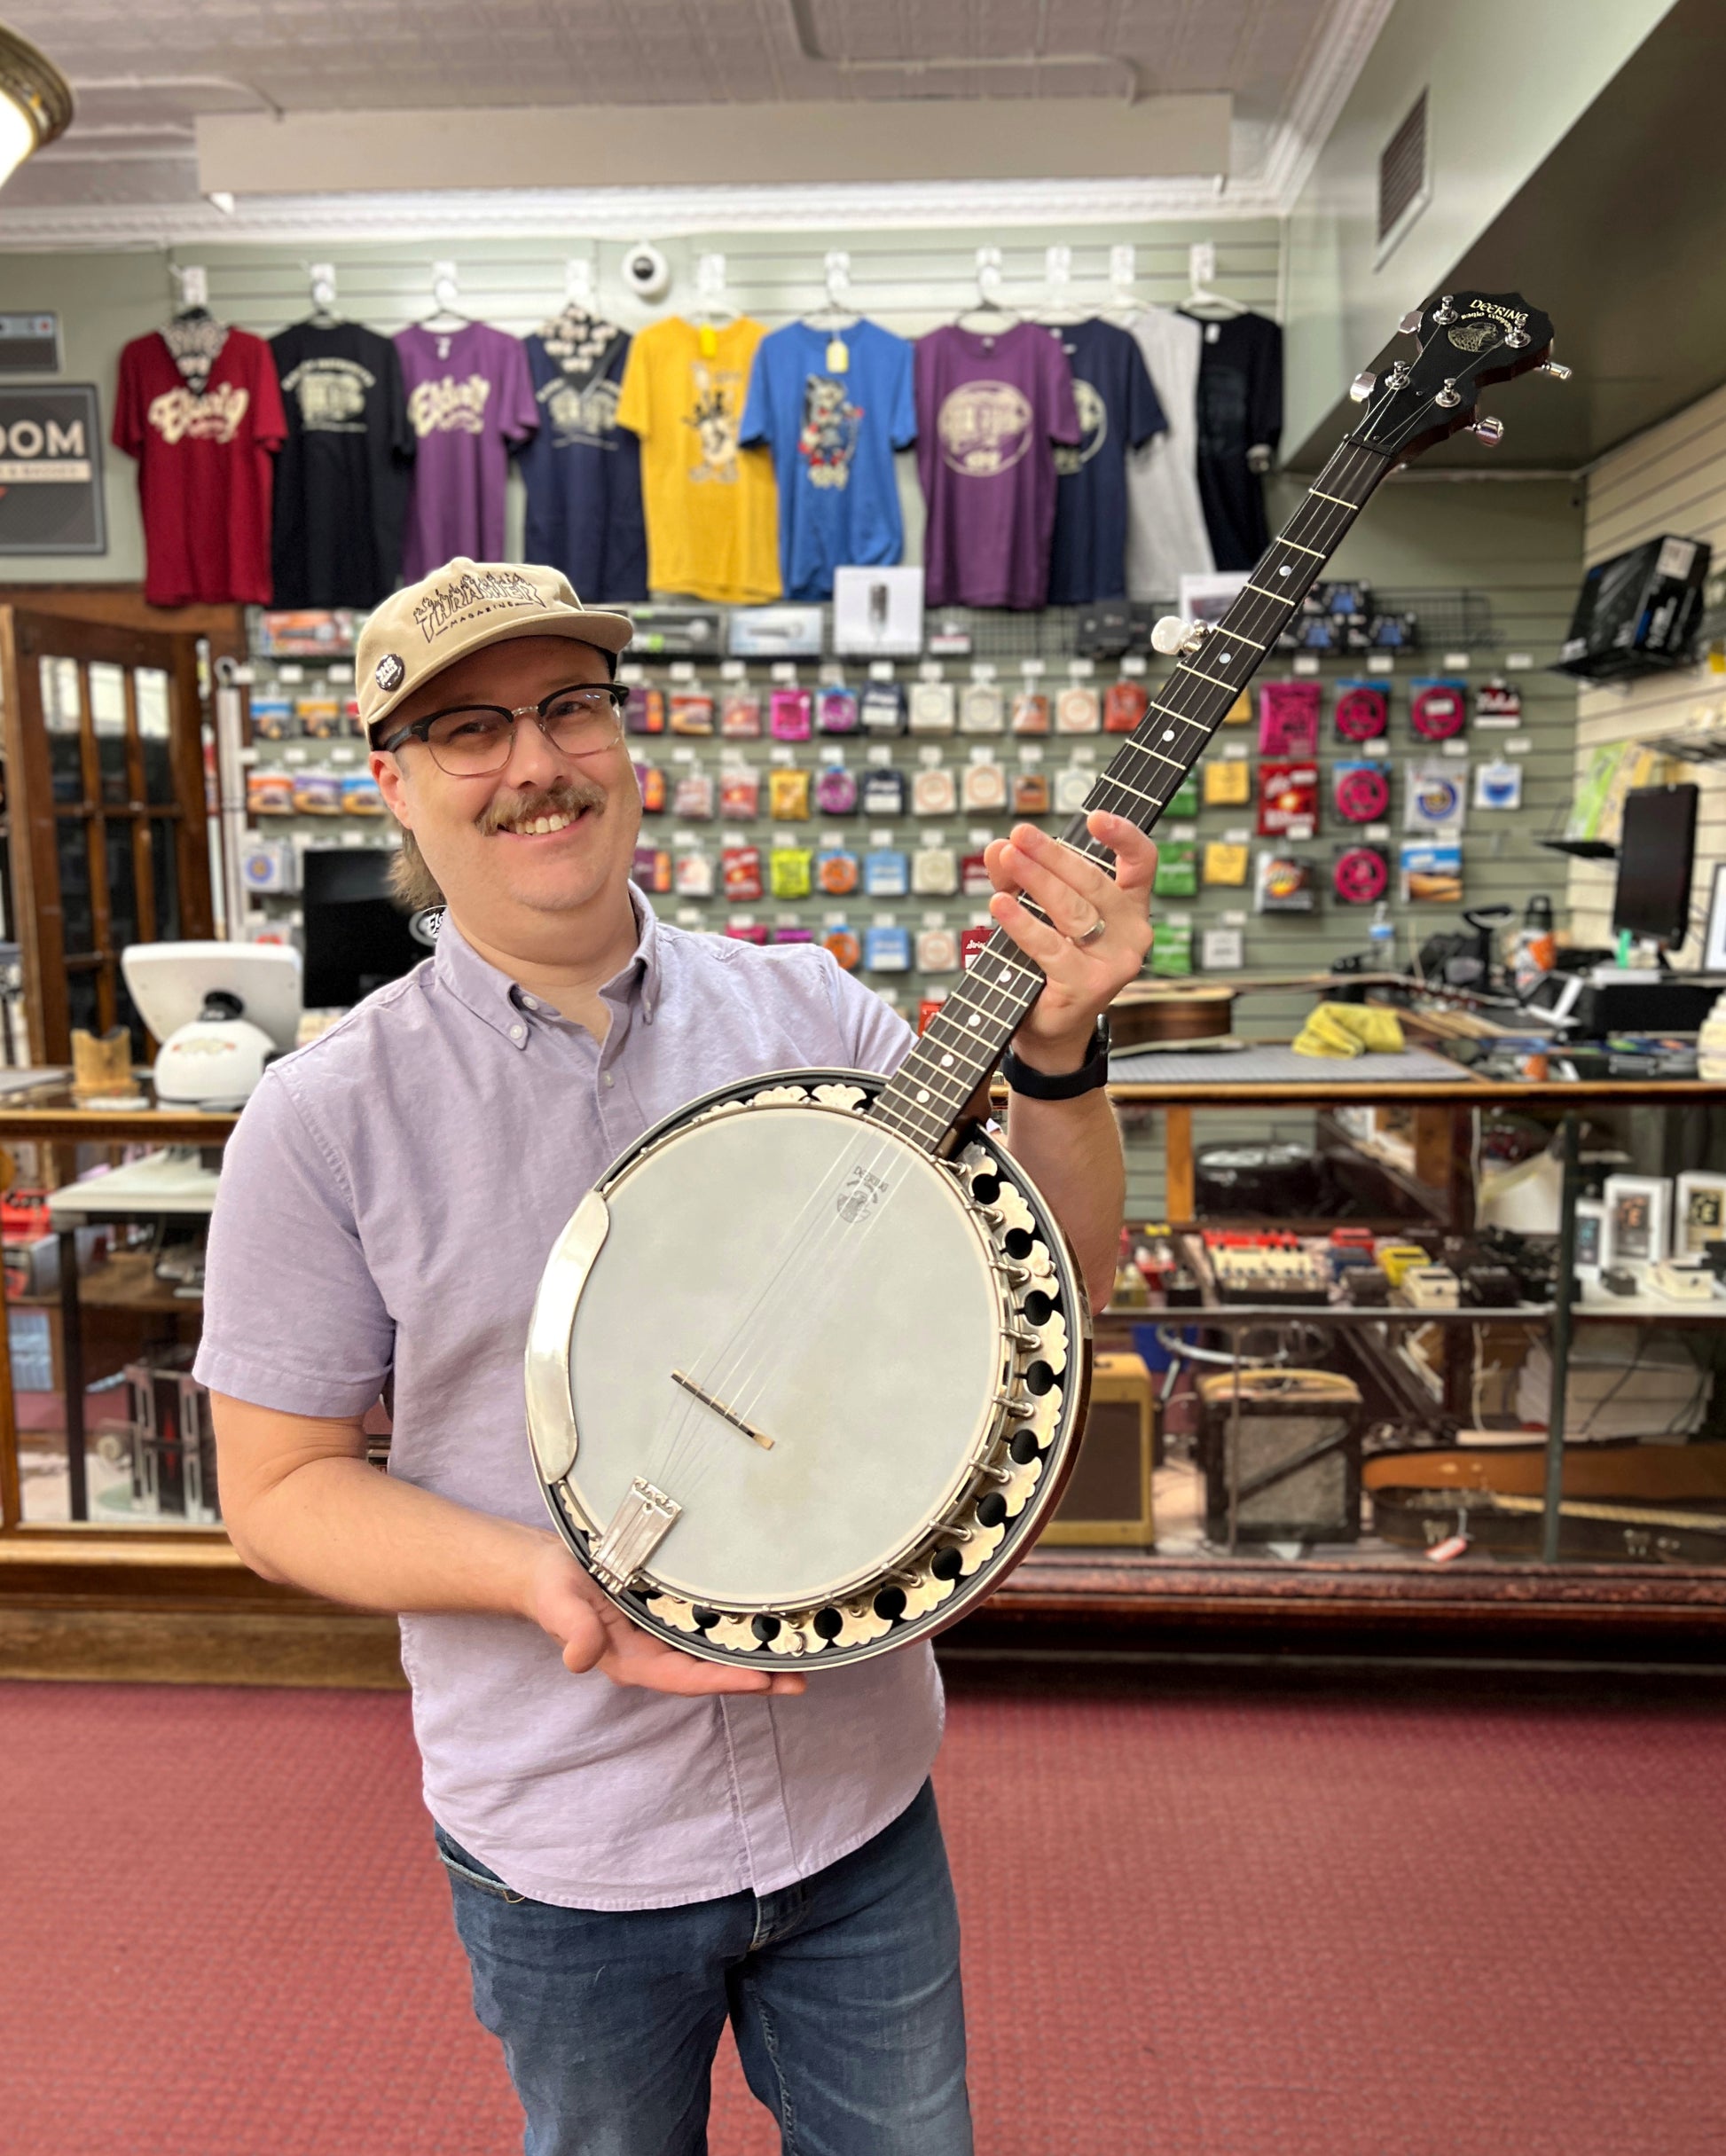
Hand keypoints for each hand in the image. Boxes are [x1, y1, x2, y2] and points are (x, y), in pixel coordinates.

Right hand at [523, 1536, 806, 1696]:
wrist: (549, 1566)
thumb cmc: (553, 1587)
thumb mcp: (559, 1604)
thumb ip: (572, 1629)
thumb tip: (580, 1658)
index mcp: (632, 1661)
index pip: (686, 1678)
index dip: (723, 1680)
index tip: (761, 1680)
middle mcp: (656, 1652)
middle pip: (712, 1671)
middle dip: (755, 1677)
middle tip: (801, 1677)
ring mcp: (666, 1633)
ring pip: (718, 1650)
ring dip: (757, 1655)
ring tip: (801, 1656)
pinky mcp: (674, 1609)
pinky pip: (712, 1623)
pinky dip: (741, 1627)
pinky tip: (770, 1622)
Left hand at [984, 812, 1154, 1069]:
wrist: (1048, 1029)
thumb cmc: (1047, 963)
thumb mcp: (1033, 910)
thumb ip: (1017, 877)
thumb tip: (999, 848)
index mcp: (1129, 907)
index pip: (1142, 863)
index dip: (1125, 836)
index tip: (1095, 817)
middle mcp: (1132, 933)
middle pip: (1094, 882)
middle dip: (1052, 855)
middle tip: (1020, 835)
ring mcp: (1114, 962)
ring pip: (1073, 911)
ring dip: (1036, 880)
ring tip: (1009, 859)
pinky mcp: (1088, 986)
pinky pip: (1050, 947)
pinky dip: (1022, 923)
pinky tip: (1000, 905)